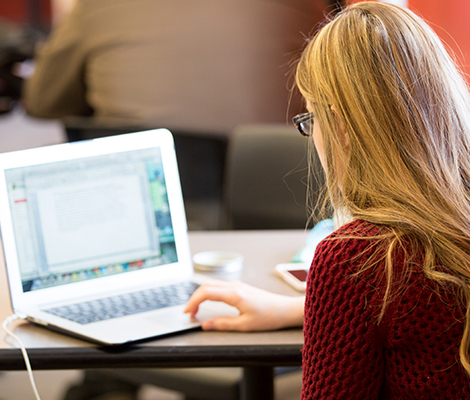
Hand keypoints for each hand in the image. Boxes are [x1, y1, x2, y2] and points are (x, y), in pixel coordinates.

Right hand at [184, 280, 303, 331]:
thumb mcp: (245, 325)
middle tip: (189, 313)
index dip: (193, 301)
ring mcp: (238, 285)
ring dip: (201, 295)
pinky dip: (209, 293)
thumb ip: (223, 324)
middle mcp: (234, 286)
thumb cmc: (269, 317)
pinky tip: (209, 302)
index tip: (187, 312)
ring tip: (196, 309)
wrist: (285, 309)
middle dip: (194, 298)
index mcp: (234, 294)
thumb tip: (206, 325)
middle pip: (206, 286)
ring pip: (212, 284)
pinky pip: (219, 286)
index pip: (206, 292)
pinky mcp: (240, 288)